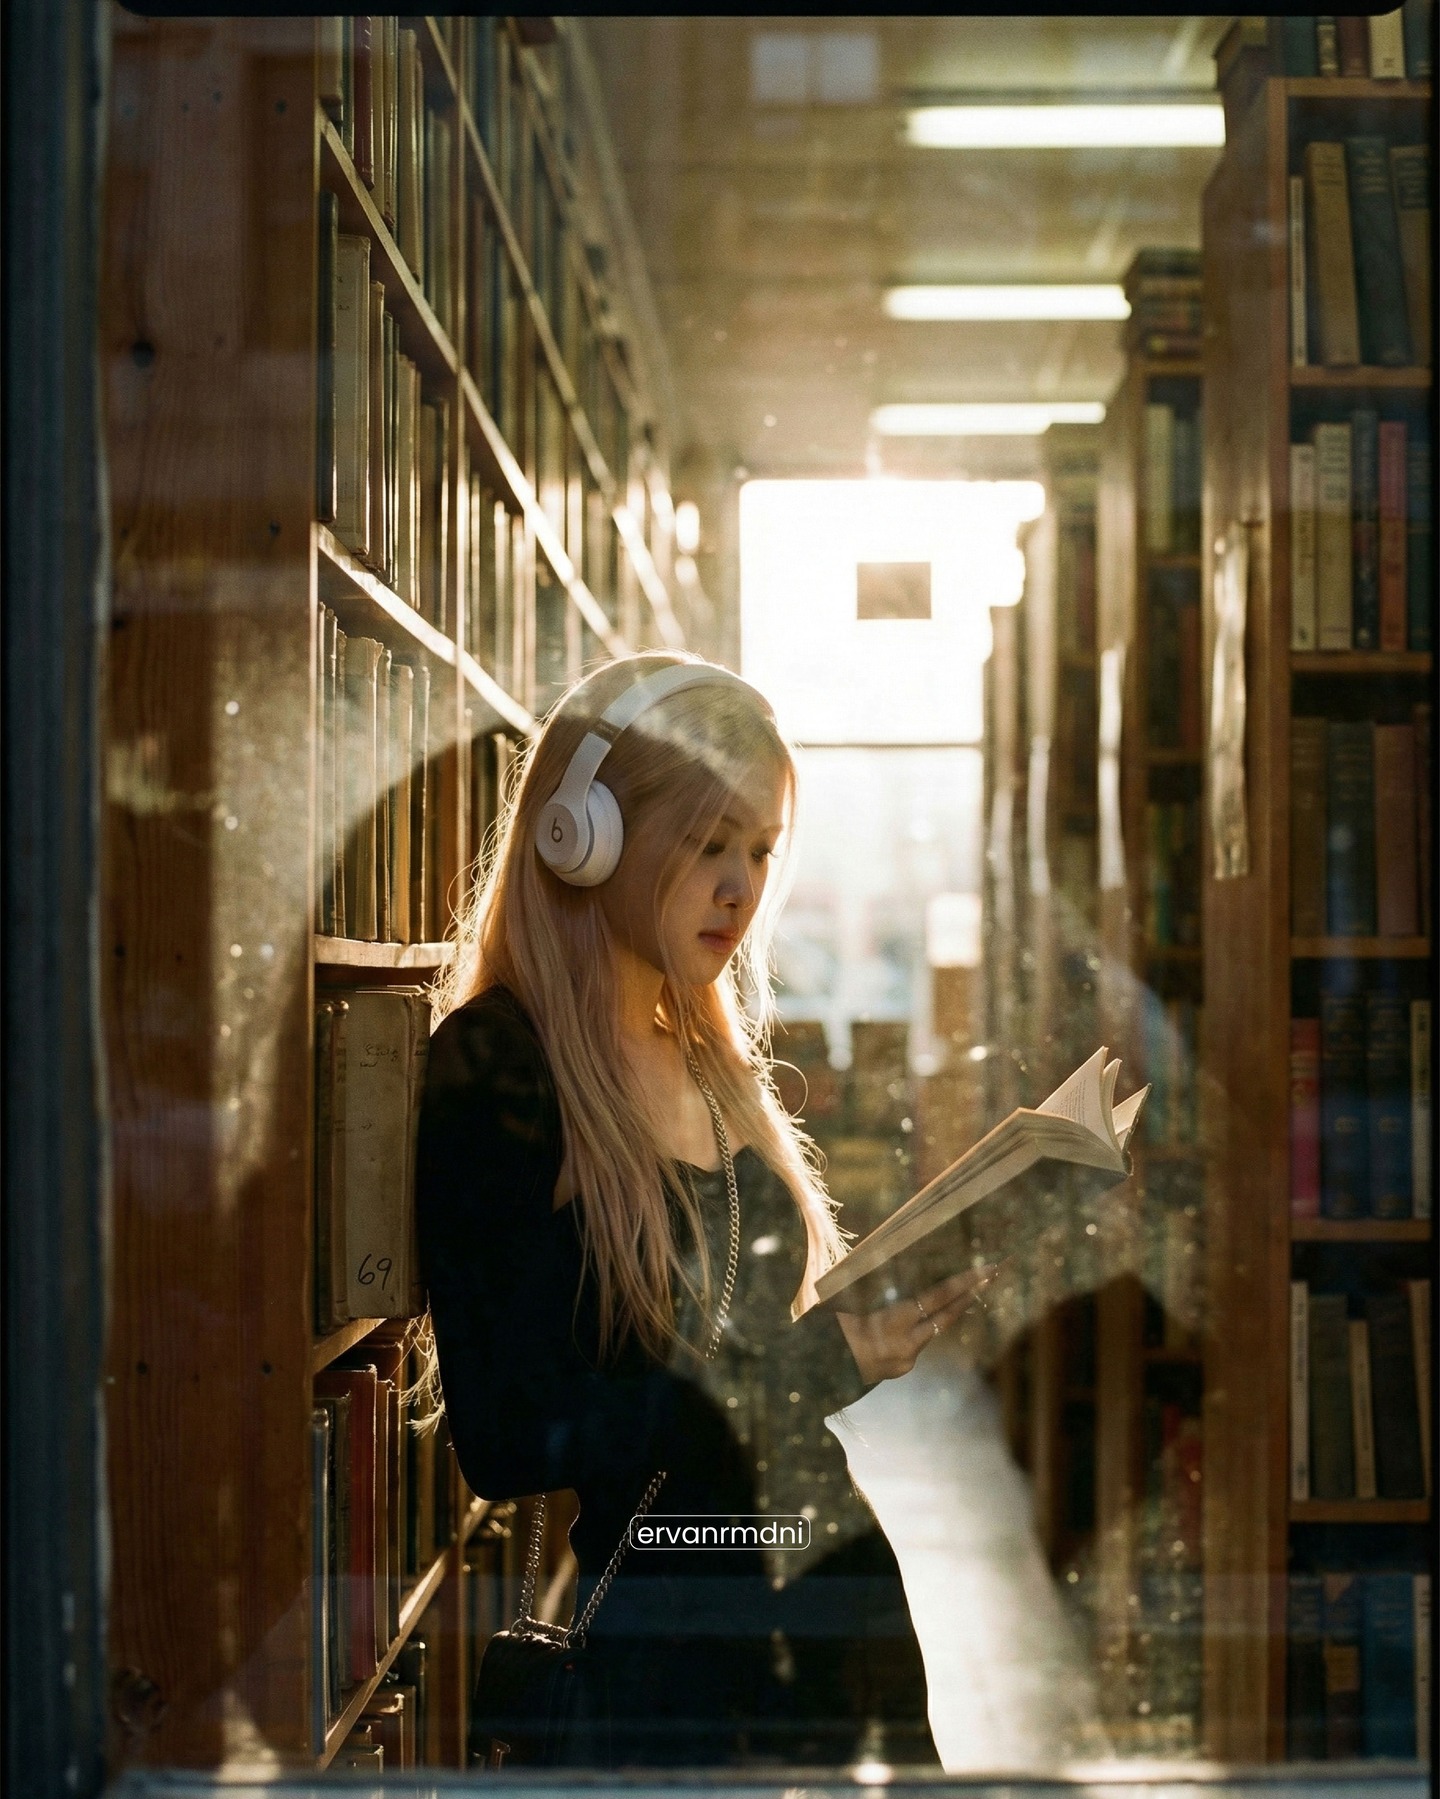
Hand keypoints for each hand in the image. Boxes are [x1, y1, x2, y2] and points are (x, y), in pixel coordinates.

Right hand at [835, 1265, 997, 1385]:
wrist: (815, 1373)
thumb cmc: (828, 1331)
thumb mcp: (850, 1303)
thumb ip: (877, 1290)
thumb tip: (900, 1271)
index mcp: (892, 1324)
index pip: (935, 1299)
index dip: (962, 1283)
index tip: (985, 1271)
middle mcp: (906, 1346)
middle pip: (946, 1316)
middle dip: (971, 1294)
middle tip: (995, 1274)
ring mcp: (905, 1361)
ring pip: (932, 1331)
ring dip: (947, 1312)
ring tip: (967, 1291)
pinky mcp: (900, 1370)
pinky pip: (917, 1343)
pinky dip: (922, 1328)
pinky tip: (920, 1319)